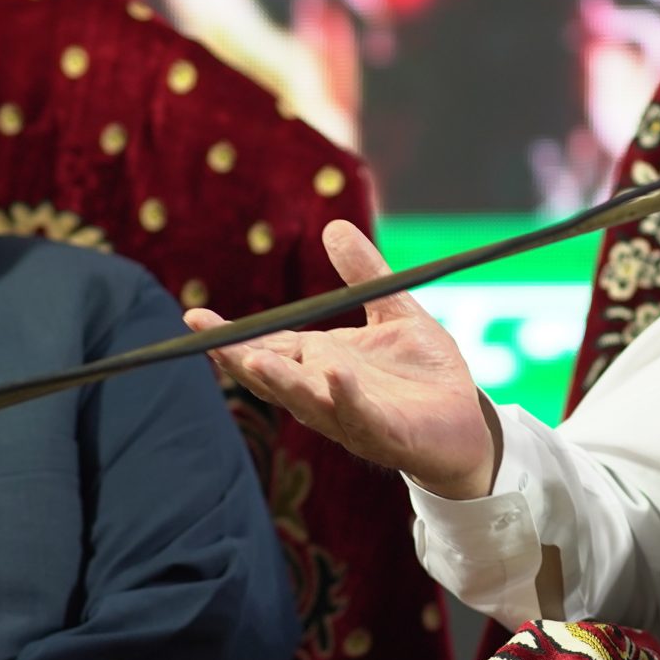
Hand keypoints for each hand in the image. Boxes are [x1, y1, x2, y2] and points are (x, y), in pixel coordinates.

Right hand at [183, 219, 499, 499]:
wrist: (467, 425)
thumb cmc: (425, 375)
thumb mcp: (395, 313)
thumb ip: (365, 275)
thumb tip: (334, 226)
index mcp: (321, 362)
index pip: (268, 345)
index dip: (231, 335)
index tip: (193, 316)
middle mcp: (325, 392)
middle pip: (274, 377)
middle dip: (241, 361)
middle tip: (208, 341)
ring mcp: (352, 416)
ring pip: (308, 400)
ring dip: (281, 382)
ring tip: (255, 359)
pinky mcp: (387, 433)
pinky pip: (361, 414)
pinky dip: (346, 395)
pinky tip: (334, 373)